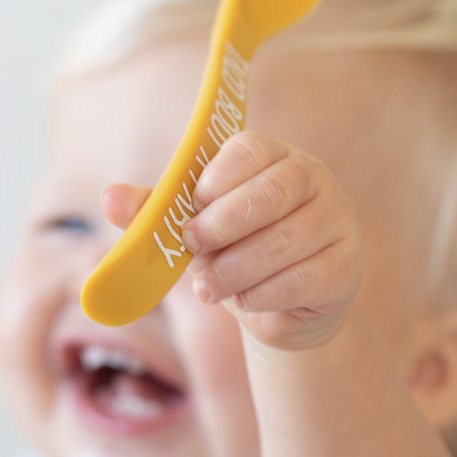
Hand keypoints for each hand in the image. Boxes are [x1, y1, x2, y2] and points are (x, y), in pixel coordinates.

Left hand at [177, 131, 365, 350]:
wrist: (279, 308)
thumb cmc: (232, 252)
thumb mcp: (191, 229)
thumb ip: (155, 211)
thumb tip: (108, 198)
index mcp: (273, 155)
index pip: (250, 149)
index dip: (216, 180)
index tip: (190, 210)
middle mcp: (313, 178)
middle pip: (274, 190)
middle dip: (223, 225)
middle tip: (191, 248)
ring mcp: (337, 220)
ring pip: (285, 240)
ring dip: (236, 269)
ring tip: (209, 286)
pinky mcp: (349, 265)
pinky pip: (302, 279)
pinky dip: (262, 295)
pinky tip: (246, 298)